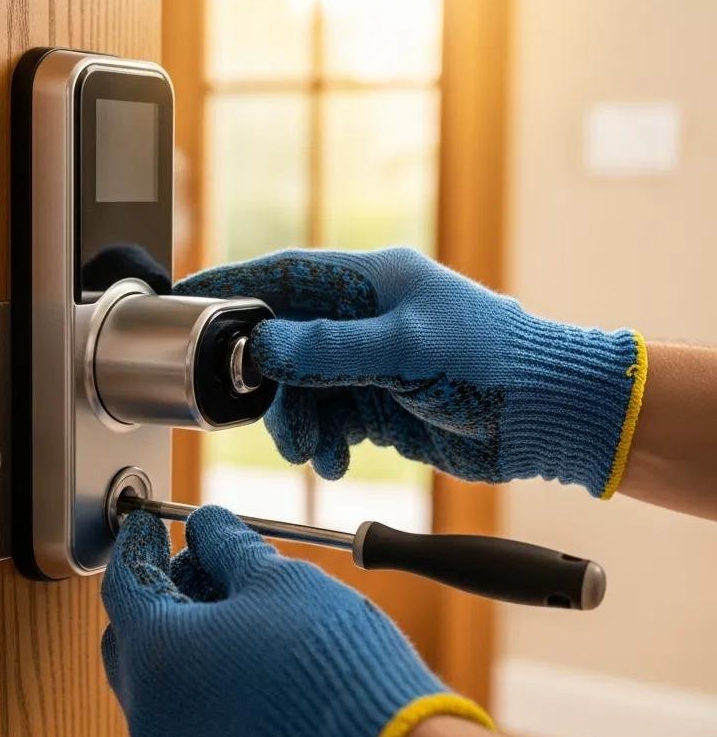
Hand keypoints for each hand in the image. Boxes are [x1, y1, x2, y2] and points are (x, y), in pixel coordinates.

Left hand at [101, 506, 489, 736]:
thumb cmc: (327, 666)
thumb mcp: (276, 579)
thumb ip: (227, 546)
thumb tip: (207, 528)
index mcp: (155, 655)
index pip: (124, 584)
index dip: (137, 545)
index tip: (150, 524)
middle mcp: (153, 716)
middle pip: (132, 639)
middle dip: (160, 595)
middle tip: (200, 565)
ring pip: (161, 687)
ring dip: (185, 643)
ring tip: (238, 613)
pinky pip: (193, 728)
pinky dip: (206, 688)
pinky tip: (253, 667)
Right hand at [176, 247, 645, 497]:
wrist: (550, 416)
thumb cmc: (494, 364)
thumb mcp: (406, 351)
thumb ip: (329, 350)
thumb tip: (263, 345)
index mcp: (370, 283)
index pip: (283, 276)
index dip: (231, 288)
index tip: (187, 302)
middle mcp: (365, 318)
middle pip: (285, 343)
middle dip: (271, 386)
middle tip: (265, 418)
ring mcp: (371, 362)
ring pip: (303, 389)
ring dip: (299, 424)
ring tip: (316, 453)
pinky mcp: (382, 402)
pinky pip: (330, 419)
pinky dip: (325, 443)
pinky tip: (338, 460)